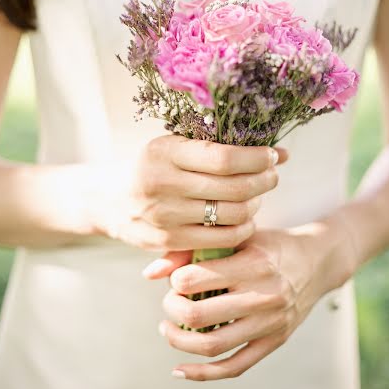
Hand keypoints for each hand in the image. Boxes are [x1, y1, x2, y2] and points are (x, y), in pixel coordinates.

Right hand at [91, 135, 286, 251]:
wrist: (111, 200)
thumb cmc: (153, 167)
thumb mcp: (173, 146)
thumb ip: (216, 148)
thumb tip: (278, 152)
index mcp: (165, 152)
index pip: (225, 157)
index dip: (257, 158)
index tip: (272, 155)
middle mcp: (163, 183)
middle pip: (234, 187)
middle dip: (265, 180)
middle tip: (272, 175)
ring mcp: (165, 216)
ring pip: (232, 215)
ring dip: (256, 204)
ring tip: (257, 195)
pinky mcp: (168, 241)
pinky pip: (222, 239)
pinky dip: (243, 228)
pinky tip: (244, 218)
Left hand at [144, 222, 353, 380]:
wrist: (319, 261)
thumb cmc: (272, 244)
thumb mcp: (238, 236)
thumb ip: (192, 251)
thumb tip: (149, 274)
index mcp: (252, 264)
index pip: (192, 280)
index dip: (174, 280)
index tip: (177, 277)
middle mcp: (263, 296)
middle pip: (197, 316)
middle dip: (171, 310)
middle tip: (171, 302)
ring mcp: (270, 323)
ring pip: (212, 346)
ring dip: (179, 341)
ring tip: (168, 329)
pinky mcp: (274, 342)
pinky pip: (234, 367)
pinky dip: (203, 374)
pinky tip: (180, 370)